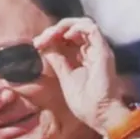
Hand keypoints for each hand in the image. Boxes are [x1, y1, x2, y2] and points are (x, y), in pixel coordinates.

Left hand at [35, 17, 131, 133]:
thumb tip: (45, 47)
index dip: (51, 36)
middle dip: (54, 30)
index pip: (68, 38)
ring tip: (50, 35)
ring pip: (83, 23)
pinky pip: (92, 29)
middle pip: (74, 28)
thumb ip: (57, 60)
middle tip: (39, 40)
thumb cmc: (85, 102)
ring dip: (64, 26)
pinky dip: (76, 27)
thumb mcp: (65, 77)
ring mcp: (99, 50)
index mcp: (84, 57)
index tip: (36, 45)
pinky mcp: (103, 51)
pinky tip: (65, 36)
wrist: (99, 114)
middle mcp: (93, 51)